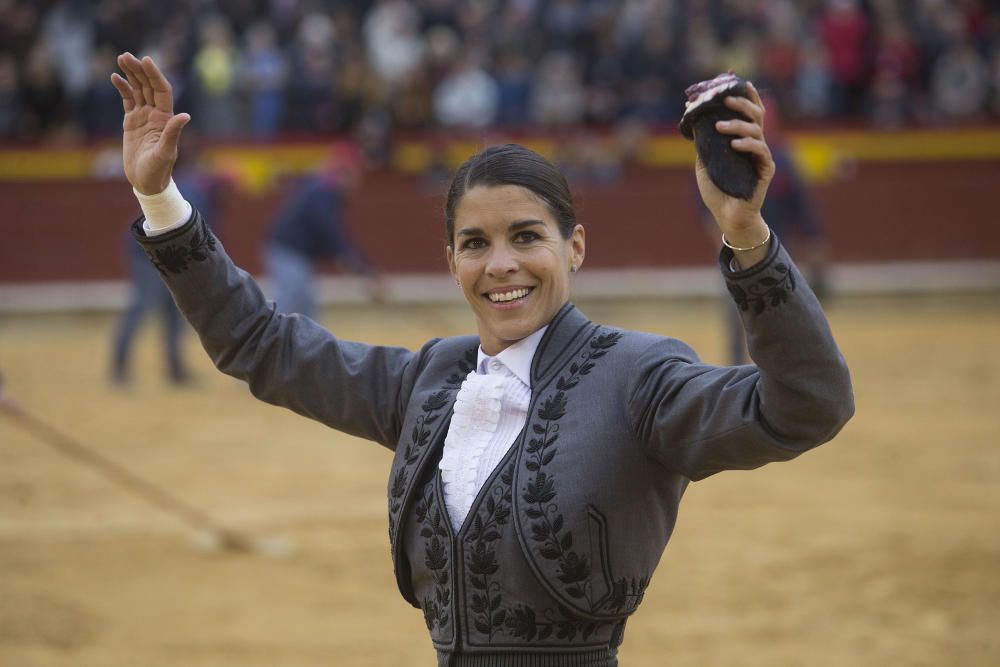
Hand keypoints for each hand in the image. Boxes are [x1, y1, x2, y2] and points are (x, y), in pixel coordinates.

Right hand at [110, 53, 189, 194]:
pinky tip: (115, 77)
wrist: (147, 183)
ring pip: (137, 90)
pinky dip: (122, 88)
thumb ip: (172, 134)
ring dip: (130, 74)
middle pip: (148, 86)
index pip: (161, 91)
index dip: (155, 75)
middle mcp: (156, 115)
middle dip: (139, 70)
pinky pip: (127, 100)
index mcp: (165, 119)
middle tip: (126, 55)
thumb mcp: (165, 153)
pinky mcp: (131, 122)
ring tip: (121, 58)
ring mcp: (143, 117)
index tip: (146, 60)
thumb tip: (185, 116)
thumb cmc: (158, 171)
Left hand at [694, 81, 774, 244]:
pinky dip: (747, 145)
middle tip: (725, 100)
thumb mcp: (704, 163)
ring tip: (719, 126)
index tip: (737, 81)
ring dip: (737, 125)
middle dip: (742, 104)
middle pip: (756, 115)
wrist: (727, 217)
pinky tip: (735, 144)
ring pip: (756, 131)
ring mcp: (761, 156)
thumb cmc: (718, 191)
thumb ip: (704, 144)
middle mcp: (755, 144)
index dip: (746, 96)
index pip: (748, 113)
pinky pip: (760, 151)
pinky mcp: (765, 170)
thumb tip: (694, 123)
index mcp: (743, 140)